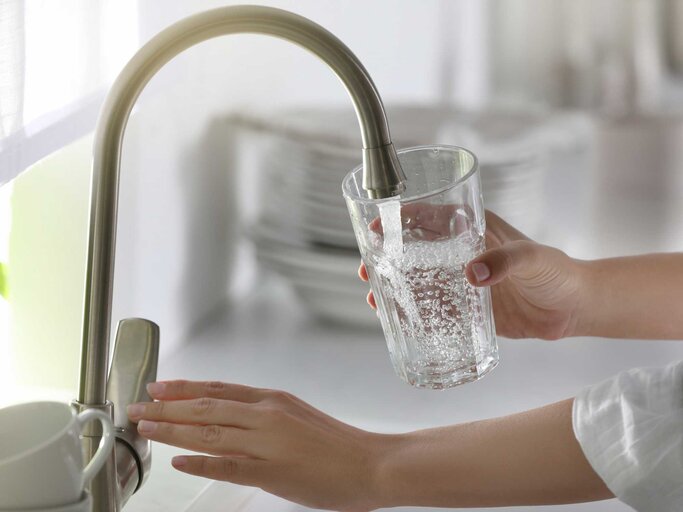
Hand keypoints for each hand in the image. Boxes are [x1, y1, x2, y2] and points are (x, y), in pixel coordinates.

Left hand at [127, 380, 398, 510]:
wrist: (371, 462)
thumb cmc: (337, 443)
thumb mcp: (298, 416)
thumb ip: (264, 416)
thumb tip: (231, 417)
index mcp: (272, 400)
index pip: (218, 389)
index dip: (184, 388)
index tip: (157, 387)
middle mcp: (266, 414)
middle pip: (206, 407)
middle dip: (166, 407)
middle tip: (136, 406)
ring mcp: (268, 442)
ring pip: (210, 432)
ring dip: (173, 430)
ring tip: (146, 428)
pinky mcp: (273, 471)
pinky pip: (229, 466)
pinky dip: (200, 462)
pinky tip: (178, 462)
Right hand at [360, 208, 584, 339]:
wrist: (573, 308)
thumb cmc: (557, 272)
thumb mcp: (533, 258)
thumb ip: (506, 261)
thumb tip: (472, 274)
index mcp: (473, 229)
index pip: (429, 217)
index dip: (399, 219)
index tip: (375, 227)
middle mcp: (461, 253)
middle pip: (414, 250)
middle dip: (387, 257)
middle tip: (366, 269)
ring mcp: (462, 281)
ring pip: (418, 281)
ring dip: (394, 287)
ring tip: (374, 299)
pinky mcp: (467, 308)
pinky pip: (434, 309)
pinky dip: (414, 313)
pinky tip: (398, 321)